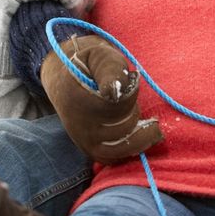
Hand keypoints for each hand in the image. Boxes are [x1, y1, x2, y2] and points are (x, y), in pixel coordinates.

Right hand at [40, 35, 162, 162]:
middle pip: (124, 127)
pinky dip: (133, 148)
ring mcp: (84, 143)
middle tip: (133, 98)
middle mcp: (79, 127)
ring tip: (148, 121)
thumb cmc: (88, 67)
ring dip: (140, 134)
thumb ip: (109, 69)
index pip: (118, 104)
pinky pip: (117, 158)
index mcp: (78, 100)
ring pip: (122, 147)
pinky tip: (141, 133)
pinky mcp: (91, 152)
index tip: (131, 78)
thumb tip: (114, 91)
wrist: (65, 82)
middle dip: (135, 111)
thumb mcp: (99, 57)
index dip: (131, 91)